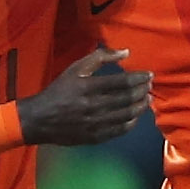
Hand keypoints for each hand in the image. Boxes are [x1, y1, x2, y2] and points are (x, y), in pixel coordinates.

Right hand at [19, 47, 152, 146]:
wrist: (40, 120)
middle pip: (127, 99)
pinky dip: (131, 122)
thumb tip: (125, 52)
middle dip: (143, 91)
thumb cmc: (58, 91)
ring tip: (147, 100)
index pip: (121, 82)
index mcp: (87, 87)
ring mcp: (95, 123)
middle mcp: (93, 106)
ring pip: (127, 115)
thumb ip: (100, 58)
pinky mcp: (95, 136)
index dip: (139, 78)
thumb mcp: (74, 69)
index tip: (149, 75)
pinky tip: (135, 116)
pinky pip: (119, 130)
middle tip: (150, 86)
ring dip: (141, 106)